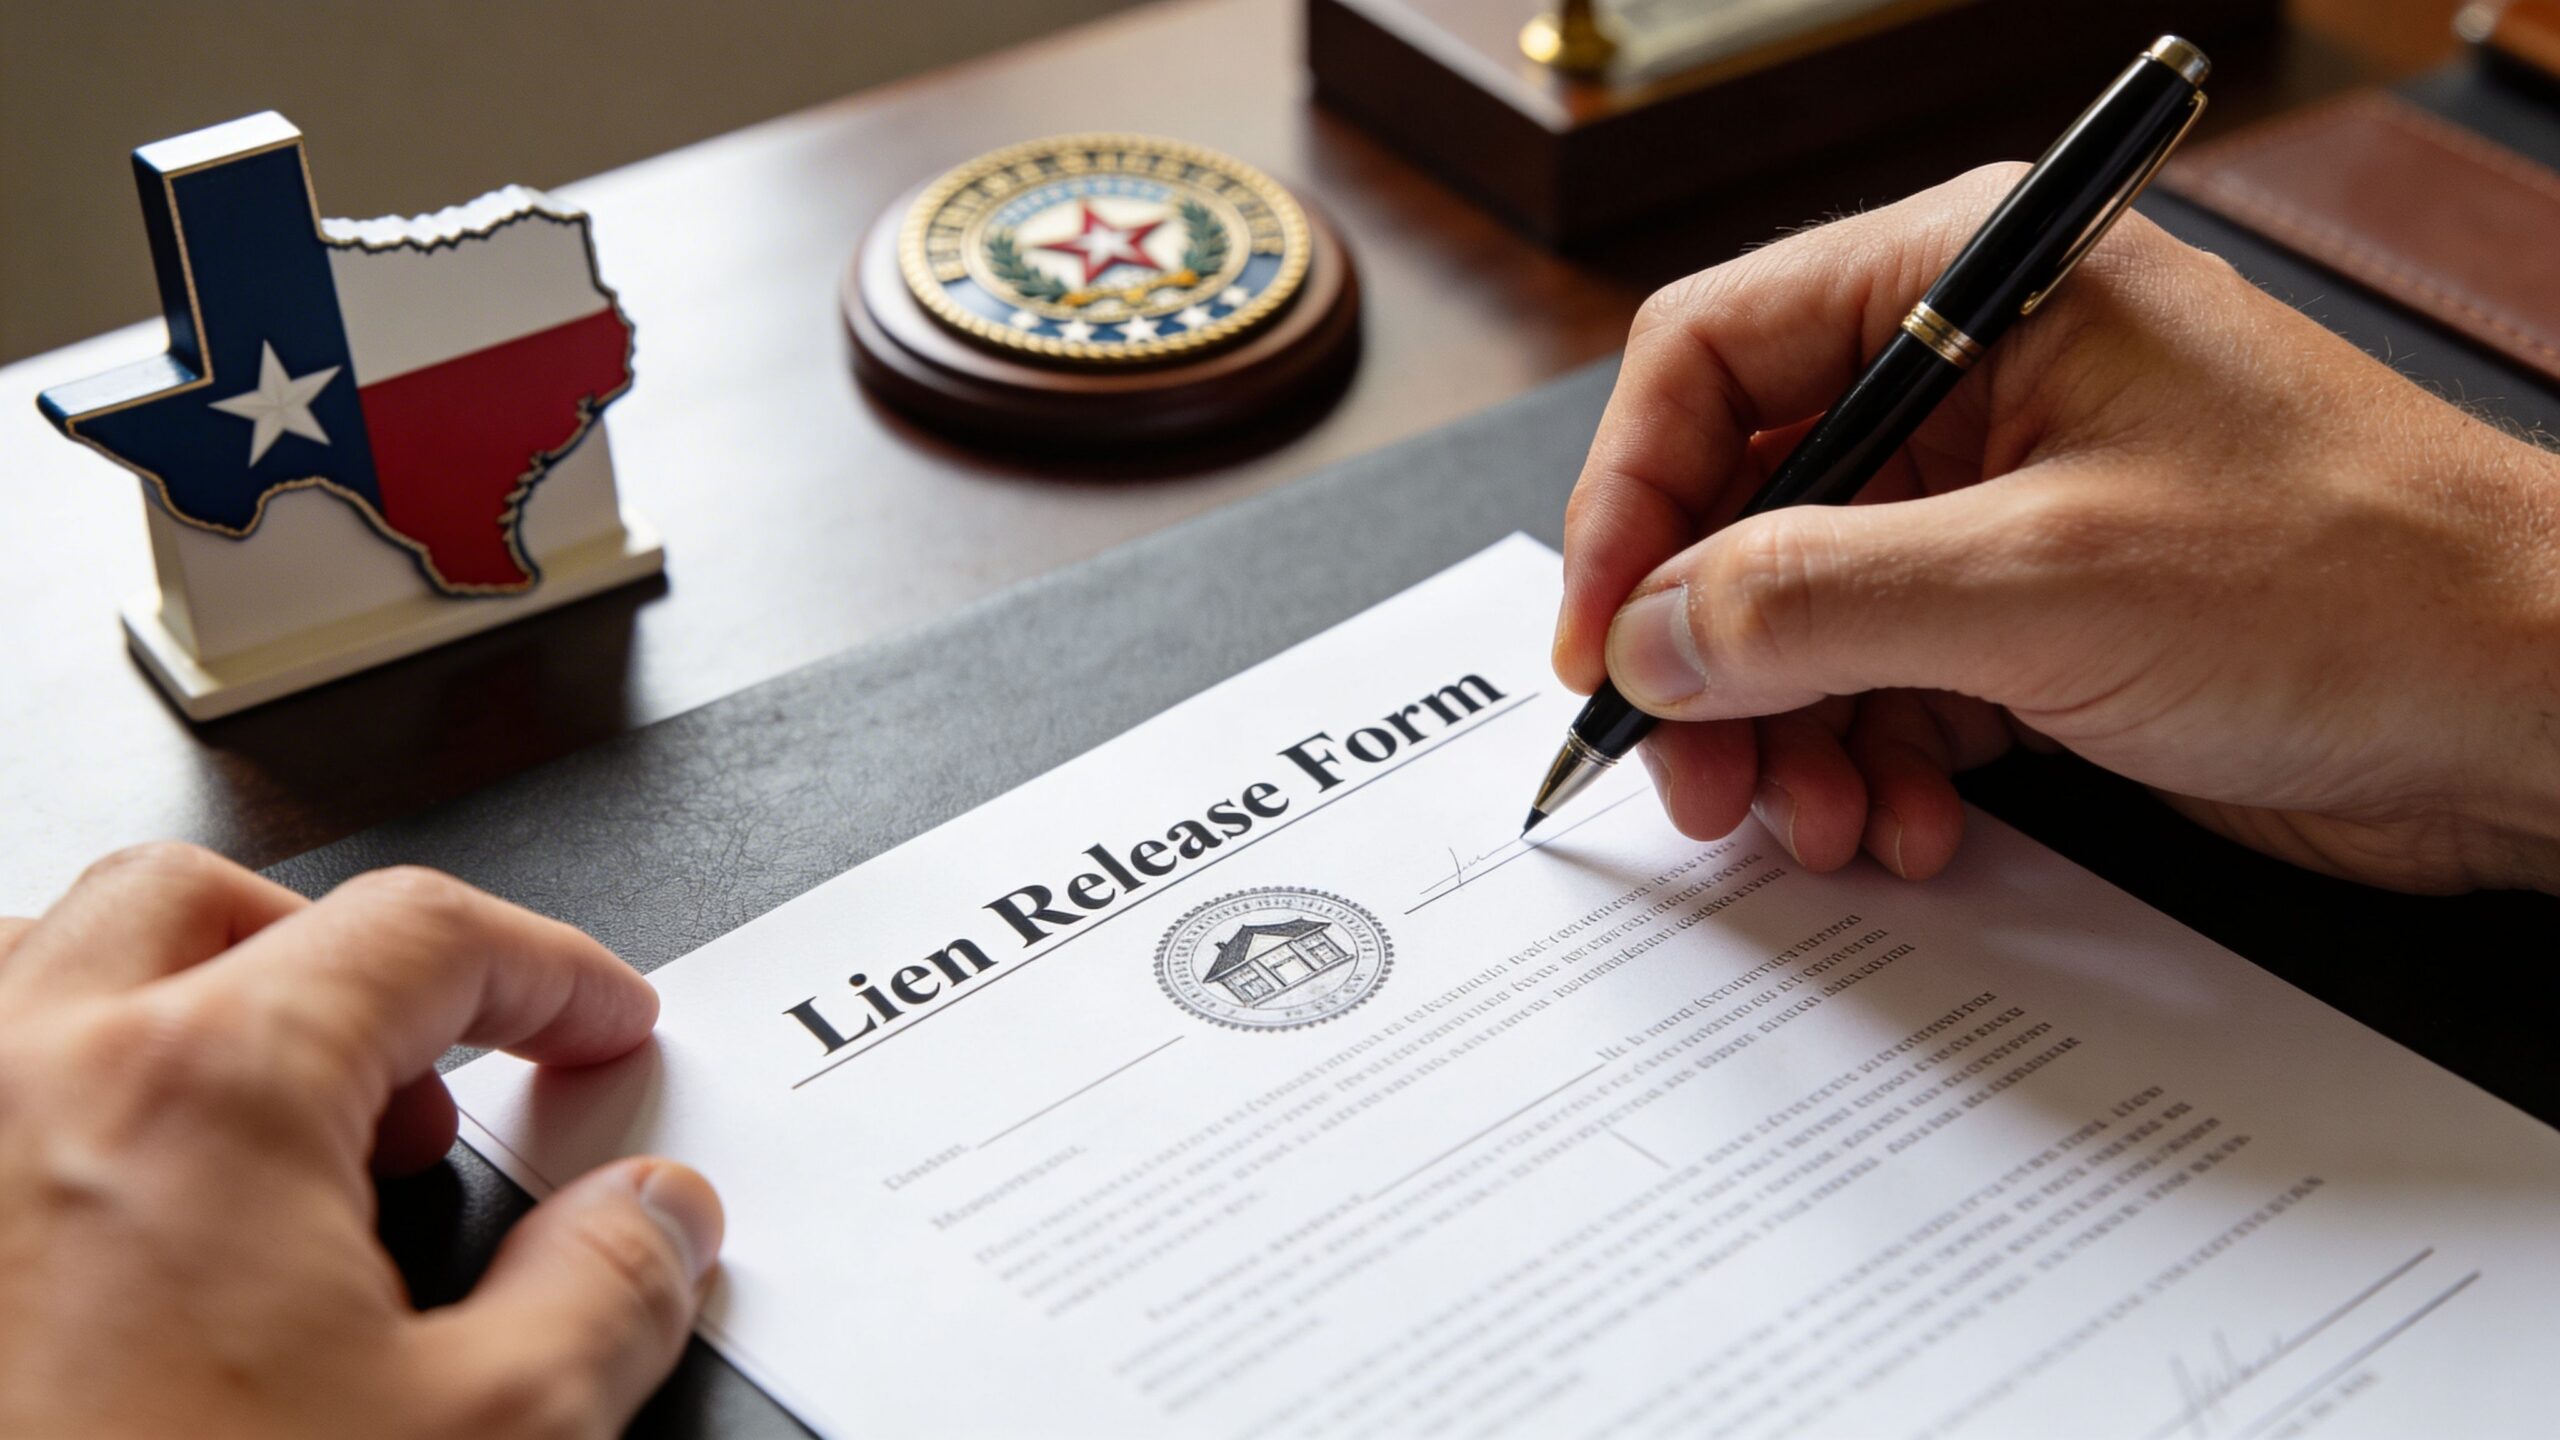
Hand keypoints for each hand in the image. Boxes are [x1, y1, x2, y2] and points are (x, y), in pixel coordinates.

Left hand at [0, 844, 721, 1437]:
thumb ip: (604, 1303)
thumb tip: (656, 1227)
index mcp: (203, 1089)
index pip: (420, 936)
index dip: (547, 972)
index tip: (596, 1022)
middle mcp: (23, 1078)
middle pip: (205, 902)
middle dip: (343, 961)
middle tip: (430, 1079)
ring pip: (42, 970)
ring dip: (176, 1007)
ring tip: (261, 1137)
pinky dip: (53, 1103)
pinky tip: (108, 1226)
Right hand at [1555, 165, 2559, 894]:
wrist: (2541, 714)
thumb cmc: (2359, 583)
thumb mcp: (2041, 584)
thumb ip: (1811, 600)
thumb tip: (1647, 634)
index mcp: (1971, 289)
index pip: (1711, 359)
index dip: (1627, 505)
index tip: (1601, 643)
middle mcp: (1974, 382)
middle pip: (1745, 506)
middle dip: (1709, 658)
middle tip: (1695, 777)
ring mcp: (2003, 506)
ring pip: (1805, 615)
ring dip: (1787, 734)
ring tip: (1817, 823)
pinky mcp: (2036, 618)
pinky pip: (1888, 685)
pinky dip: (1871, 765)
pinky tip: (1904, 827)